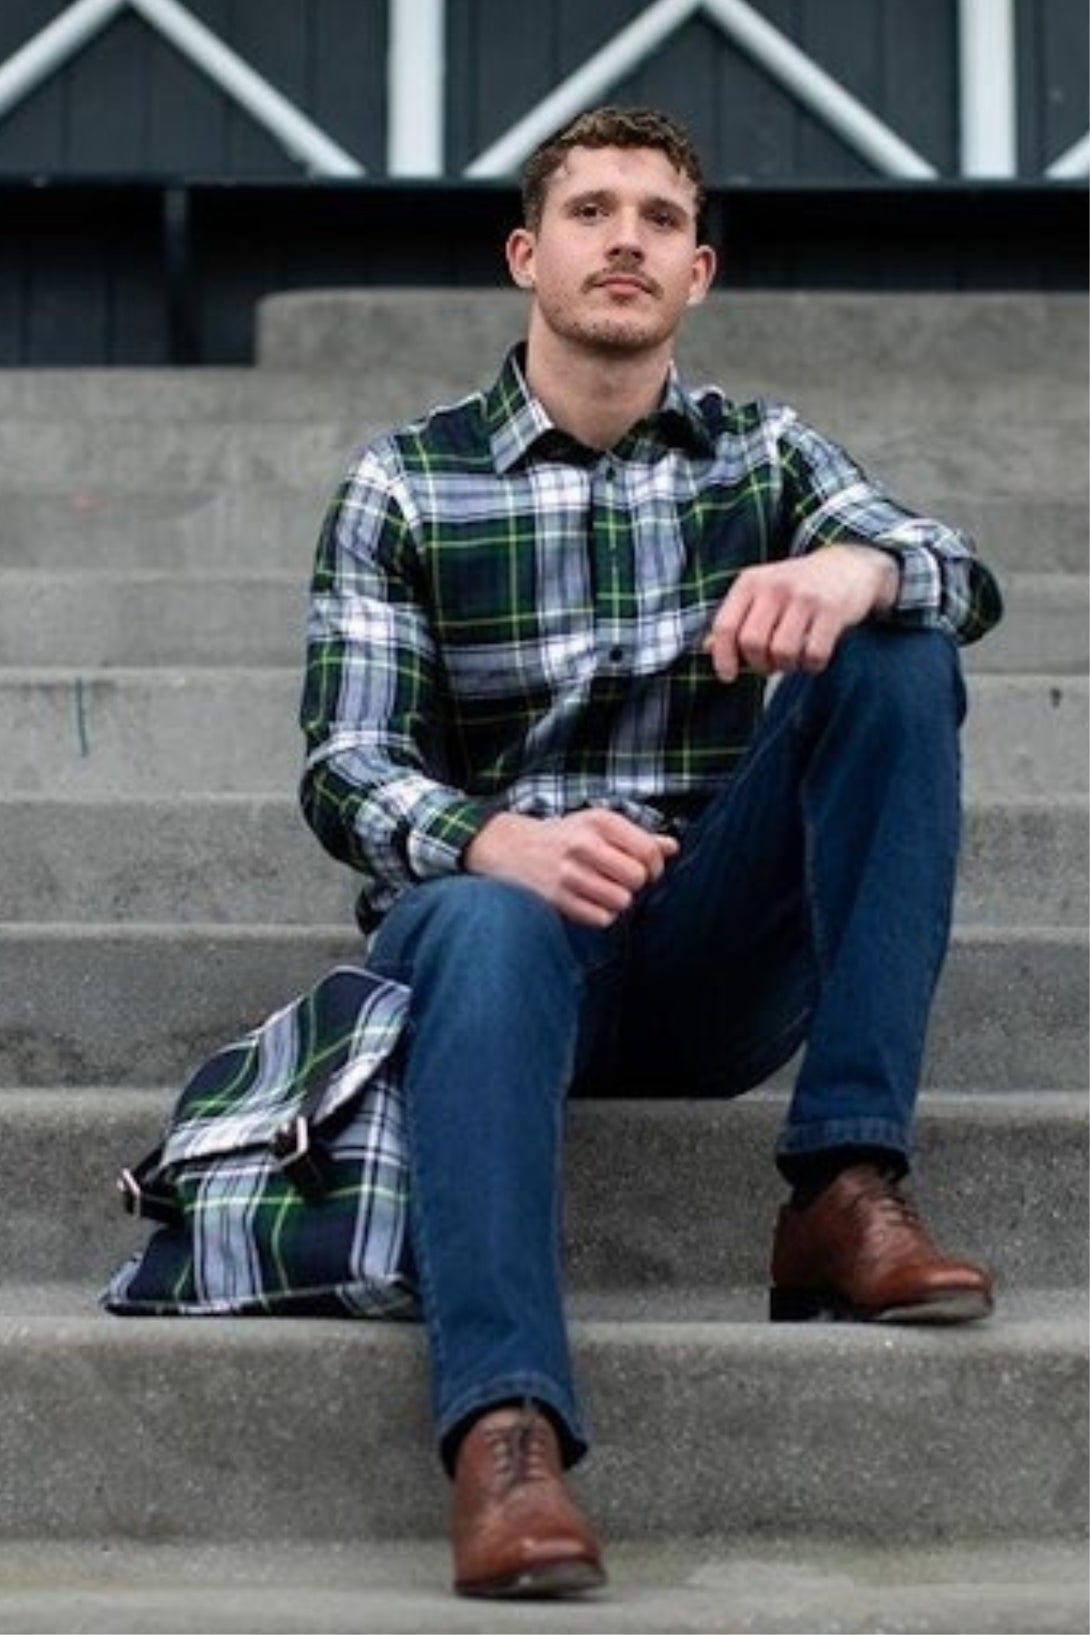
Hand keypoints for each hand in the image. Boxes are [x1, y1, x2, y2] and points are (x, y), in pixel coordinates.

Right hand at [464, 808, 678, 927]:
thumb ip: (637, 836)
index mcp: (600, 822)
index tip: (647, 870)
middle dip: (636, 884)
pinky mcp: (557, 898)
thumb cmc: (562, 837)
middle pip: (638, 878)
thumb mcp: (597, 825)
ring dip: (618, 901)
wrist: (509, 848)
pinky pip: (601, 918)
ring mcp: (569, 873)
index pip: (648, 851)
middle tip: (622, 881)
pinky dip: (601, 915)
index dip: (655, 867)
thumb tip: (672, 847)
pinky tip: (590, 902)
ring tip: (604, 891)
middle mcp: (584, 844)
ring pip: (621, 901)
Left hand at [704, 545, 898, 683]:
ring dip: (787, 667)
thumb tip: (707, 648)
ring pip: (783, 653)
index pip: (725, 626)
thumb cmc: (797, 588)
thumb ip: (736, 619)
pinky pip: (814, 654)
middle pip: (753, 644)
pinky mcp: (832, 610)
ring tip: (793, 658)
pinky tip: (813, 657)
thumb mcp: (761, 594)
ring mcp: (805, 597)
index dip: (723, 657)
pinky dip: (812, 666)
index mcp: (751, 582)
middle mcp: (775, 586)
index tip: (728, 675)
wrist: (849, 565)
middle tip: (770, 665)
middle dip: (759, 665)